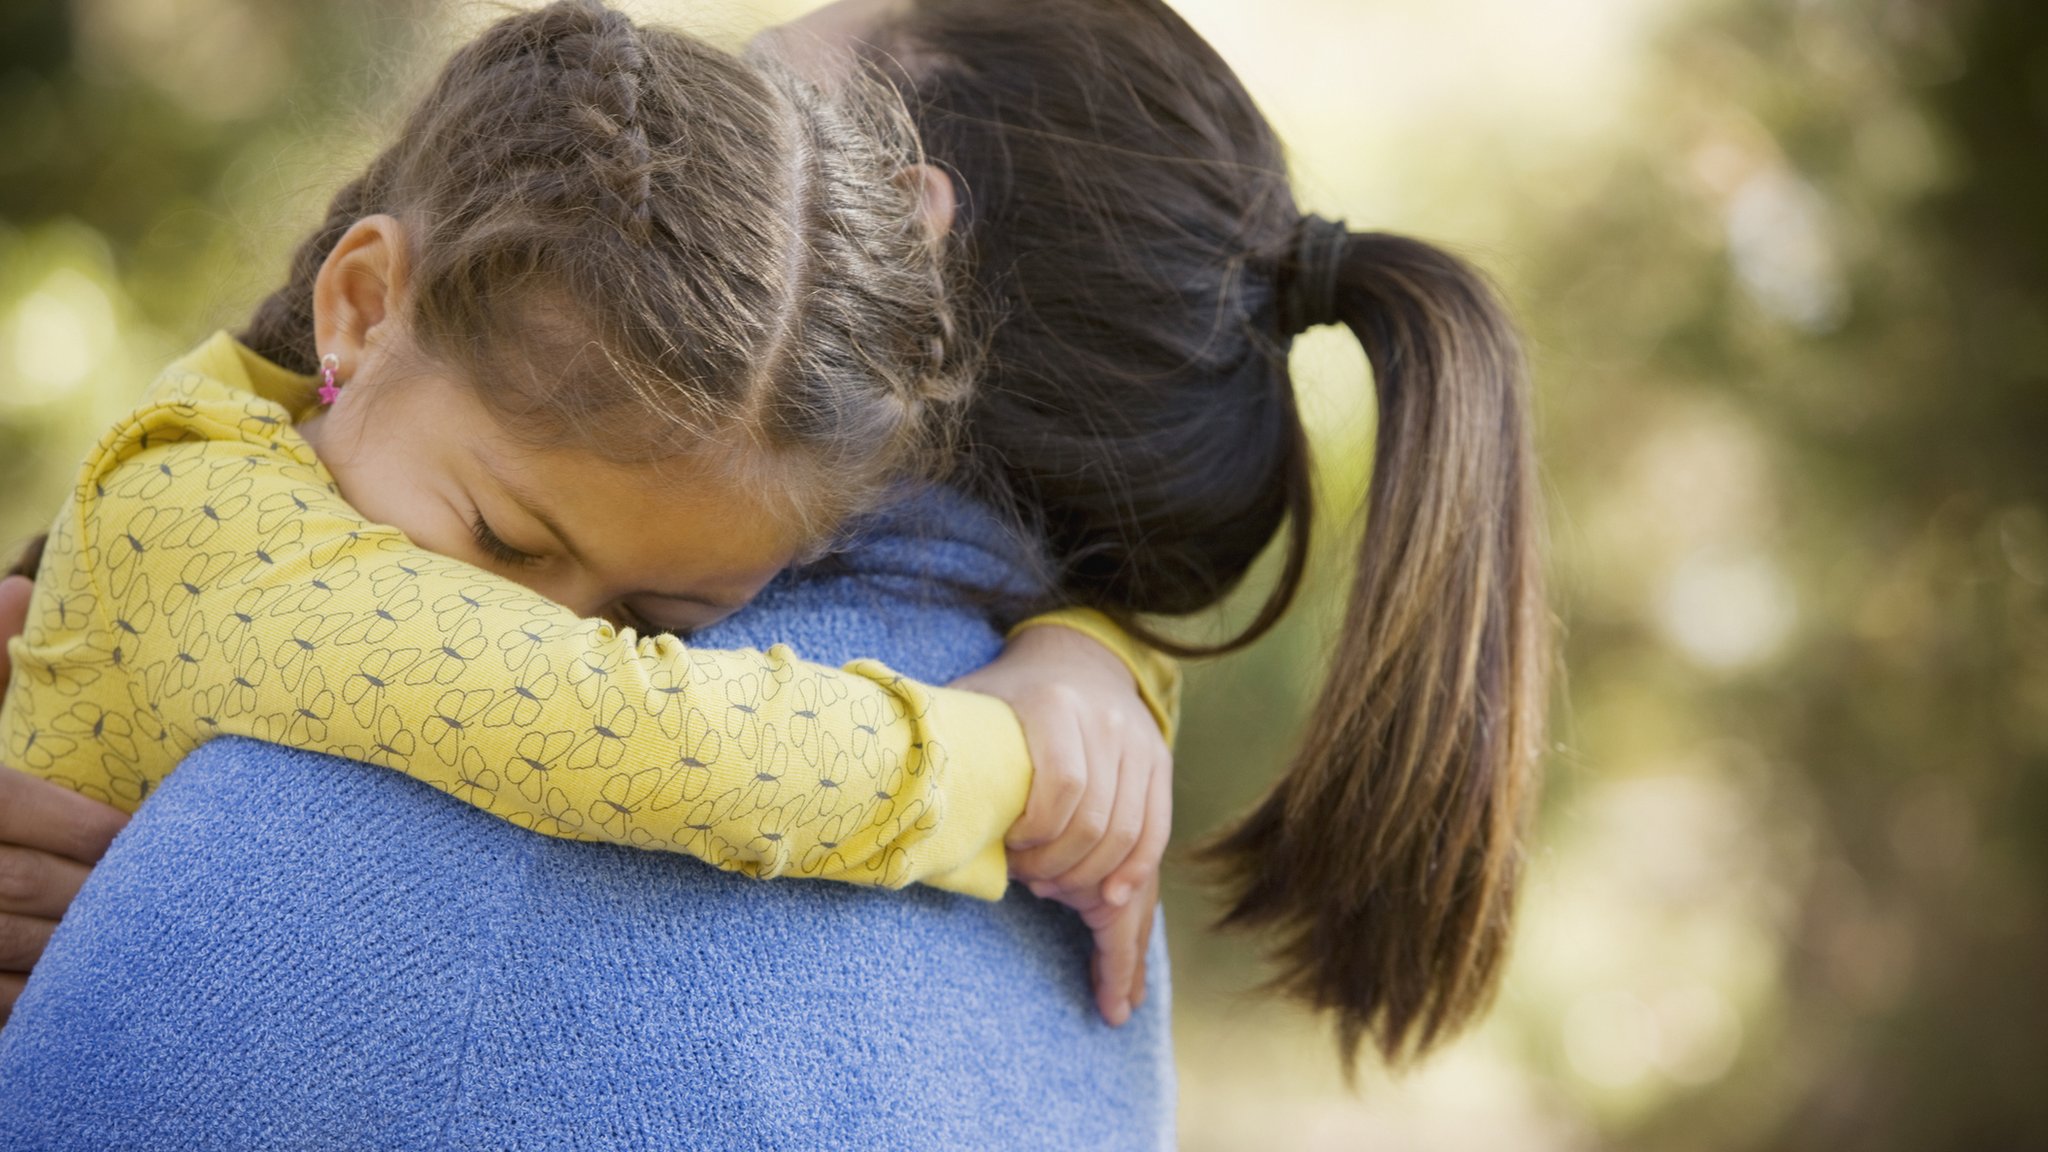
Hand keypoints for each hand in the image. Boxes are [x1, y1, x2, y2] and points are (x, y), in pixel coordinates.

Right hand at [0, 573, 130, 1022]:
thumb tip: (19, 585)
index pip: (12, 807)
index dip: (88, 827)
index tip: (147, 834)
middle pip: (18, 888)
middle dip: (99, 893)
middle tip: (175, 895)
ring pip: (10, 950)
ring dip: (83, 955)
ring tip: (154, 945)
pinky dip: (41, 1004)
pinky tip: (93, 995)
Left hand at [951, 622, 1172, 1024]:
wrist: (1075, 658)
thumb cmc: (1007, 695)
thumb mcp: (970, 703)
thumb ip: (942, 743)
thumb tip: (890, 797)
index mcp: (1054, 705)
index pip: (1061, 784)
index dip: (1035, 832)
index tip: (1009, 849)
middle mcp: (1106, 723)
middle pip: (1096, 819)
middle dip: (1059, 864)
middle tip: (1028, 881)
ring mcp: (1139, 743)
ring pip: (1128, 832)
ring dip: (1091, 876)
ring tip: (1055, 889)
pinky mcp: (1159, 763)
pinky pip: (1155, 831)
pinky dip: (1134, 872)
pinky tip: (1111, 899)